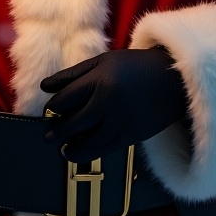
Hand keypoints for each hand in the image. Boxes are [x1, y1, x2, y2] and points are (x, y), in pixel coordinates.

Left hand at [40, 48, 187, 163]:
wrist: (171, 79)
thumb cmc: (133, 66)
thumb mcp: (102, 61)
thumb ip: (72, 75)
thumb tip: (44, 87)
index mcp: (100, 80)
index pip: (67, 99)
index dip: (53, 107)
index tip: (48, 112)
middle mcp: (109, 103)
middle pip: (75, 123)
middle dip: (58, 131)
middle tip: (49, 137)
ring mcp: (121, 122)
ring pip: (90, 142)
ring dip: (73, 149)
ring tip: (63, 150)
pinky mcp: (132, 136)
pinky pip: (107, 149)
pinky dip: (92, 153)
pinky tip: (83, 152)